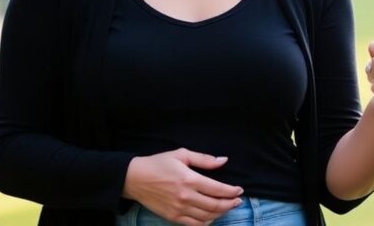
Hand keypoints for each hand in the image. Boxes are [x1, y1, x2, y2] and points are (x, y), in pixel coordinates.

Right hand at [122, 148, 243, 225]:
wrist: (134, 178)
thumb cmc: (159, 163)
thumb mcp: (182, 154)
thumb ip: (204, 159)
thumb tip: (224, 160)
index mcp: (189, 179)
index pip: (217, 189)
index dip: (232, 191)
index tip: (239, 190)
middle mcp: (185, 196)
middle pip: (215, 205)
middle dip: (230, 204)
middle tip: (238, 200)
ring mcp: (178, 209)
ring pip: (206, 217)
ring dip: (220, 214)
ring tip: (227, 207)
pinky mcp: (172, 217)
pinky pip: (194, 225)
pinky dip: (206, 223)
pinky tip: (212, 217)